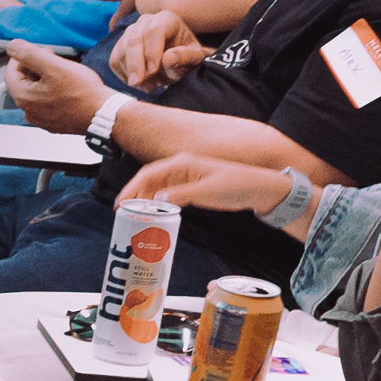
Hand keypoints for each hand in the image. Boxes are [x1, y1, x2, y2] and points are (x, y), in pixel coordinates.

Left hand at [2, 40, 103, 129]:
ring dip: (45, 77)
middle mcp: (29, 112)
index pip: (11, 73)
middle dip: (35, 66)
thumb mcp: (54, 66)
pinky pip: (48, 102)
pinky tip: (68, 84)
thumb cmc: (83, 93)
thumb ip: (29, 54)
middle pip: (24, 82)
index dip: (22, 57)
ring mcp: (42, 119)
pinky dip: (54, 90)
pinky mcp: (56, 122)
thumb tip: (12, 46)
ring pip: (37, 92)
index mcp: (24, 98)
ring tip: (62, 69)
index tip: (37, 50)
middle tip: (52, 56)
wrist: (105, 114)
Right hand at [107, 9, 203, 85]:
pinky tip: (139, 84)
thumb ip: (184, 57)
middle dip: (136, 65)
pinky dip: (124, 75)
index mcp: (166, 19)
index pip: (153, 31)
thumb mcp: (194, 58)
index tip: (154, 71)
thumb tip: (167, 58)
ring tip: (148, 87)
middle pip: (133, 40)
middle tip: (142, 85)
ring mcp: (131, 31)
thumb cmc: (187, 57)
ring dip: (131, 73)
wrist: (177, 60)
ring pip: (121, 51)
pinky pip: (114, 61)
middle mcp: (146, 21)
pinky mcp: (120, 45)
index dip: (151, 52)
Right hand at [118, 153, 287, 214]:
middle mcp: (180, 168)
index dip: (131, 188)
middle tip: (124, 215)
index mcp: (182, 163)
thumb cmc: (237, 185)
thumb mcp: (206, 192)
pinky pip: (167, 195)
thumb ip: (180, 196)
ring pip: (156, 189)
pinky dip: (158, 205)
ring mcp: (185, 177)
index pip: (148, 174)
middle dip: (135, 197)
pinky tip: (155, 215)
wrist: (259, 189)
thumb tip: (156, 202)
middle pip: (148, 181)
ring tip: (136, 217)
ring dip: (145, 202)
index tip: (120, 204)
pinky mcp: (191, 187)